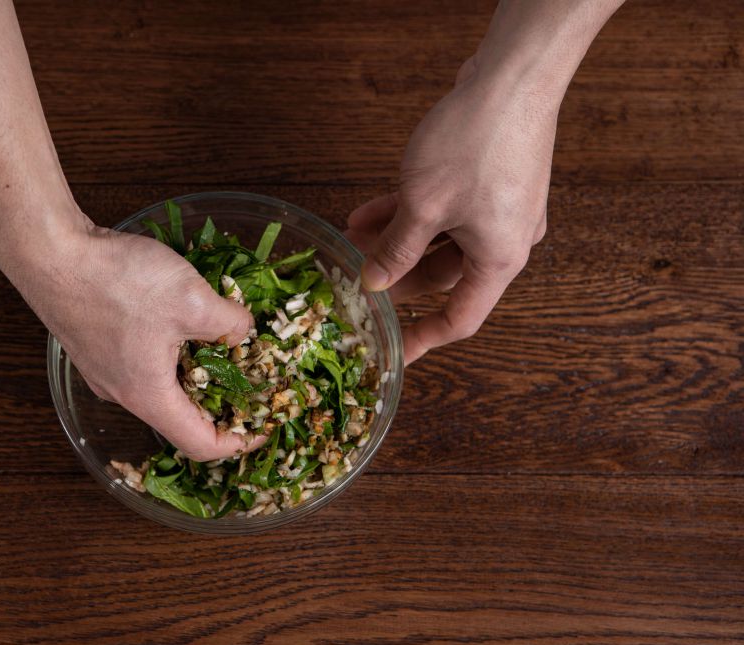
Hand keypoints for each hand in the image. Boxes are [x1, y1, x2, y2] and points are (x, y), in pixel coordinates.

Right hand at [6, 218, 264, 460]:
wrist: (49, 252)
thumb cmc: (115, 281)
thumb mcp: (192, 299)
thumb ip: (230, 323)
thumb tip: (244, 332)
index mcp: (149, 397)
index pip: (201, 446)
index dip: (239, 441)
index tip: (264, 424)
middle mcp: (123, 394)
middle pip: (181, 416)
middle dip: (221, 399)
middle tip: (252, 372)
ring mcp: (105, 371)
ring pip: (161, 386)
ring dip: (196, 369)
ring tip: (222, 338)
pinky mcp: (96, 345)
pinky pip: (142, 362)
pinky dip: (170, 351)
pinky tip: (181, 317)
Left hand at [345, 57, 555, 365]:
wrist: (513, 76)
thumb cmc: (476, 143)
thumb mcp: (422, 206)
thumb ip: (395, 250)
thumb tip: (373, 282)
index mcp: (498, 260)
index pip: (459, 319)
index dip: (422, 338)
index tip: (392, 350)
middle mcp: (502, 241)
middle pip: (440, 277)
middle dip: (392, 277)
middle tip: (350, 280)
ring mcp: (495, 210)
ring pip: (435, 241)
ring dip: (393, 243)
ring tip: (350, 241)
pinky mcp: (485, 182)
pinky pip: (441, 211)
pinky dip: (407, 215)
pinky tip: (367, 212)